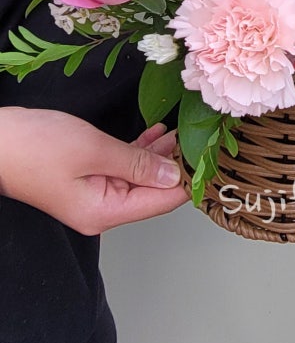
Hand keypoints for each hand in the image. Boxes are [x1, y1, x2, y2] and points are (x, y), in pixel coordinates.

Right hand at [0, 107, 187, 234]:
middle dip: (178, 165)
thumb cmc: (34, 146)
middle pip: (153, 191)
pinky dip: (139, 151)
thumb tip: (174, 175)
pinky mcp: (85, 177)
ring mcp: (92, 194)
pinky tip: (157, 134)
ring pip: (139, 176)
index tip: (212, 158)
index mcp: (104, 211)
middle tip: (202, 137)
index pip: (161, 202)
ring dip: (160, 154)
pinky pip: (122, 167)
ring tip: (183, 131)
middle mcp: (101, 209)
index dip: (189, 180)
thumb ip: (137, 162)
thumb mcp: (94, 149)